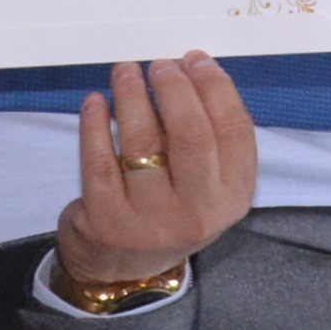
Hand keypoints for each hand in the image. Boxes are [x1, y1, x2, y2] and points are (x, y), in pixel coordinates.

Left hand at [55, 54, 257, 291]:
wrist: (121, 270)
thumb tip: (189, 70)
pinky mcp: (107, 220)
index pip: (234, 132)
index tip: (196, 59)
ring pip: (143, 141)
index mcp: (231, 198)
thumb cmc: (167, 210)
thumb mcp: (203, 186)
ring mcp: (151, 220)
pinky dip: (95, 123)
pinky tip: (96, 102)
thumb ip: (205, 139)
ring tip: (125, 72)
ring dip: (133, 96)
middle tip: (160, 65)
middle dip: (175, 88)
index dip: (216, 88)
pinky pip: (99, 158)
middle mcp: (198, 213)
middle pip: (192, 134)